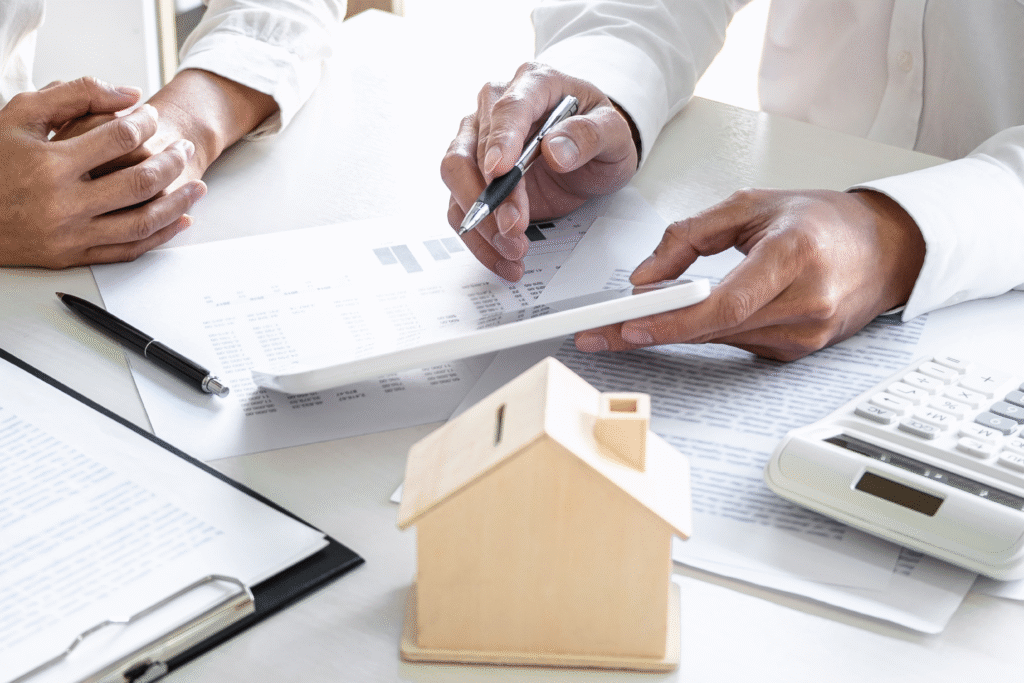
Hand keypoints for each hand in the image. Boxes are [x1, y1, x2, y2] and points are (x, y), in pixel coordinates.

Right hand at [0, 77, 206, 267]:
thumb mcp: (22, 116)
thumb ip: (75, 96)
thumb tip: (130, 95)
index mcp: (50, 163)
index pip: (119, 138)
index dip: (145, 123)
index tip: (152, 117)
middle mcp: (63, 202)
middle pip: (140, 181)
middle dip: (172, 162)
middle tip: (184, 150)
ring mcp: (71, 234)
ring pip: (142, 221)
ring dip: (178, 203)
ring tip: (198, 188)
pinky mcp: (73, 256)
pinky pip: (129, 250)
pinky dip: (161, 235)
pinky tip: (180, 220)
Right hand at [441, 62, 638, 281]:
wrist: (592, 152)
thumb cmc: (598, 133)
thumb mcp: (614, 133)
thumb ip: (591, 135)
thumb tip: (556, 149)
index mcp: (533, 84)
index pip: (507, 109)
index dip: (500, 141)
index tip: (500, 172)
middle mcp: (495, 108)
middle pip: (470, 150)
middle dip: (491, 197)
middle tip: (514, 228)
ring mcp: (479, 141)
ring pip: (456, 180)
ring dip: (481, 221)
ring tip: (514, 248)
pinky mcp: (474, 175)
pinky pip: (462, 206)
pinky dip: (479, 237)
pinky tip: (503, 256)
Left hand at [574, 189, 926, 360]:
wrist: (885, 250)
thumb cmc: (823, 222)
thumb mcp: (751, 205)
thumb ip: (689, 236)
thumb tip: (645, 277)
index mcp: (796, 255)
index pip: (724, 303)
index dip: (672, 320)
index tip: (628, 324)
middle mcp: (807, 302)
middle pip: (713, 329)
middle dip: (651, 331)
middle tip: (600, 332)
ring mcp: (806, 334)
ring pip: (719, 341)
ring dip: (673, 333)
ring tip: (629, 323)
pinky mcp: (798, 352)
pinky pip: (737, 345)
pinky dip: (706, 333)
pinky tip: (686, 320)